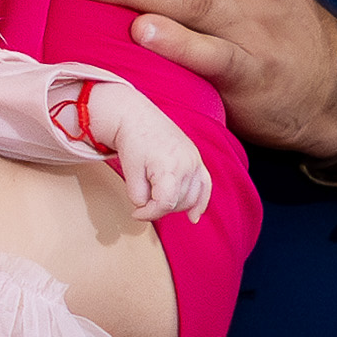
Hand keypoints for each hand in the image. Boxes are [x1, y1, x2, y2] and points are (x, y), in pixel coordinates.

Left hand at [98, 95, 216, 221]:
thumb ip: (139, 197)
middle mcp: (188, 164)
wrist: (138, 119)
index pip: (165, 203)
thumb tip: (148, 208)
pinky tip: (195, 216)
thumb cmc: (133, 143)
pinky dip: (201, 202)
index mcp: (170, 166)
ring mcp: (195, 161)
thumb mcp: (130, 174)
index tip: (135, 213)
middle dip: (160, 208)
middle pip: (179, 202)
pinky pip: (205, 186)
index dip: (149, 213)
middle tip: (143, 203)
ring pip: (191, 198)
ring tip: (157, 200)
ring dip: (175, 205)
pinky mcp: (197, 160)